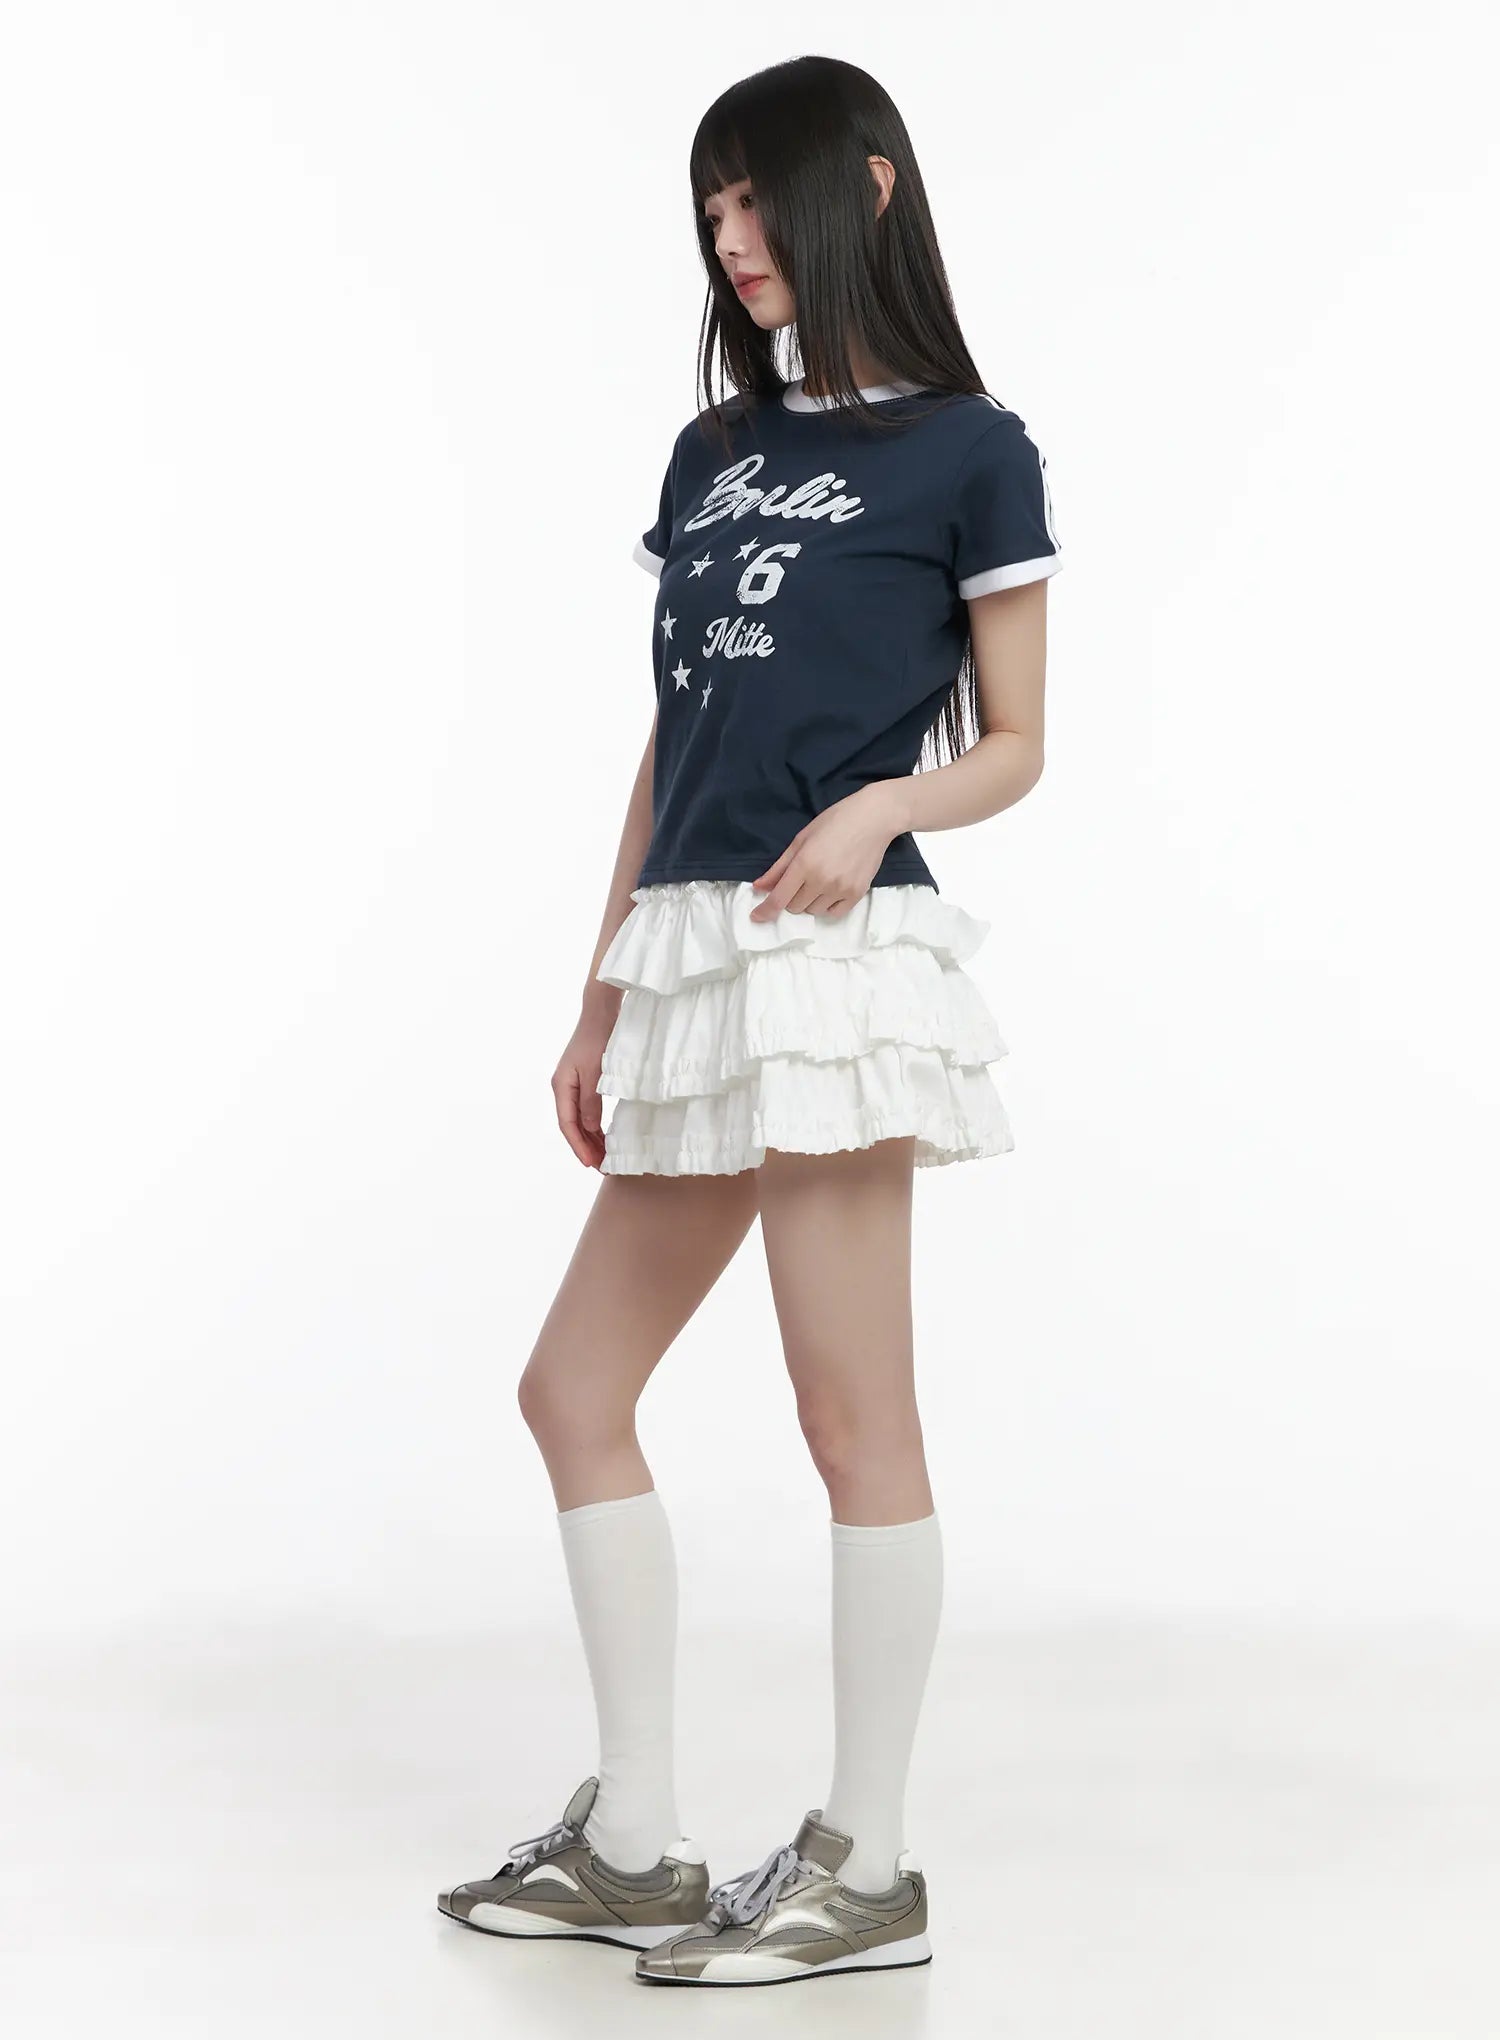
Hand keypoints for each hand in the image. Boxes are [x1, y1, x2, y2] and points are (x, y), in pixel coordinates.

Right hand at [552, 999, 617, 1168]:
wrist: (600, 1013)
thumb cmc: (597, 1040)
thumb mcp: (596, 1074)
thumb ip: (592, 1103)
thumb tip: (591, 1129)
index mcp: (561, 1086)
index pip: (567, 1124)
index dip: (579, 1146)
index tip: (591, 1163)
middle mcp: (563, 1088)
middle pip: (572, 1125)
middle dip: (586, 1147)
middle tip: (602, 1167)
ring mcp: (572, 1084)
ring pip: (579, 1119)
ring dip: (591, 1138)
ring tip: (604, 1157)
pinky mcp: (583, 1081)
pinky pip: (585, 1110)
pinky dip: (594, 1125)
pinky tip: (604, 1136)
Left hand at [748, 782, 907, 920]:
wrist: (874, 819)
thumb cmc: (835, 821)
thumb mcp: (801, 839)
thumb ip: (779, 867)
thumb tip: (759, 887)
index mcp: (804, 864)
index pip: (779, 898)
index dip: (765, 911)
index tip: (756, 917)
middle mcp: (822, 881)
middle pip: (795, 907)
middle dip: (791, 897)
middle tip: (800, 879)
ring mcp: (841, 889)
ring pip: (813, 911)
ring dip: (809, 901)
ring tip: (819, 880)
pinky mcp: (857, 894)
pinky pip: (833, 913)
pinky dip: (827, 906)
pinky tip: (830, 890)